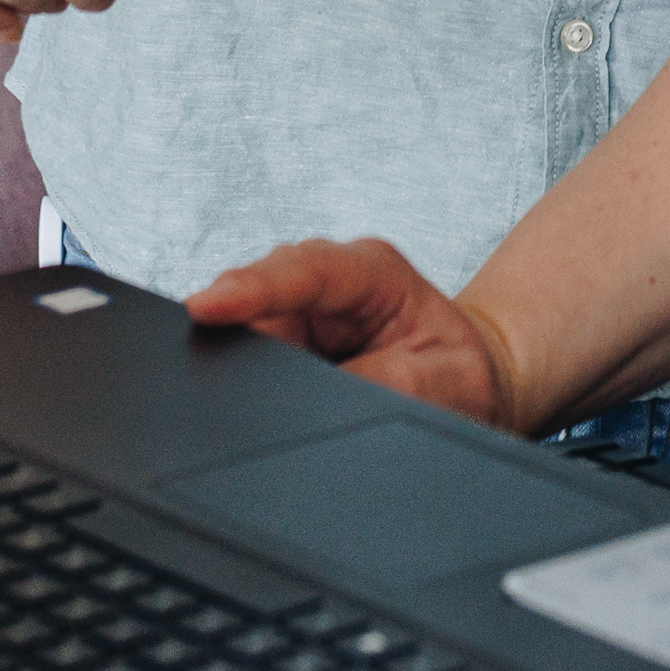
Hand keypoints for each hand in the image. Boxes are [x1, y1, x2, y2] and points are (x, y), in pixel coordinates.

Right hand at [182, 238, 519, 426]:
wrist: (463, 382)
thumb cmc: (460, 373)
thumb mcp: (446, 384)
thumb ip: (387, 384)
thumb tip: (325, 396)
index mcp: (373, 272)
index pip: (304, 269)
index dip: (252, 286)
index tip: (206, 305)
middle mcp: (327, 280)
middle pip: (255, 298)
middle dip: (226, 330)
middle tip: (206, 376)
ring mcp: (298, 308)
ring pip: (241, 329)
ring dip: (233, 362)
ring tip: (240, 401)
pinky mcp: (282, 339)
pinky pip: (244, 356)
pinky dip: (238, 379)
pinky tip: (245, 400)